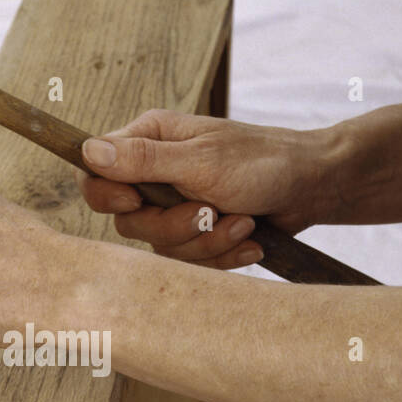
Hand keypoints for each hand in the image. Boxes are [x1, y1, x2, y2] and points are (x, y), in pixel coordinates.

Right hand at [78, 109, 339, 268]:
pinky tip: (248, 236)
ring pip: (162, 246)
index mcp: (148, 141)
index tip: (138, 203)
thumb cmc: (263, 162)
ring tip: (242, 220)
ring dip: (208, 241)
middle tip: (211, 211)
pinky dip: (223, 253)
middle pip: (129, 223)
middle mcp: (155, 173)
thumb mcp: (200, 161)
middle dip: (176, 227)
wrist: (313, 186)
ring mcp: (176, 205)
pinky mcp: (197, 232)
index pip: (95, 174)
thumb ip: (143, 160)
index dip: (109, 198)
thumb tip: (88, 150)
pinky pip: (190, 260)